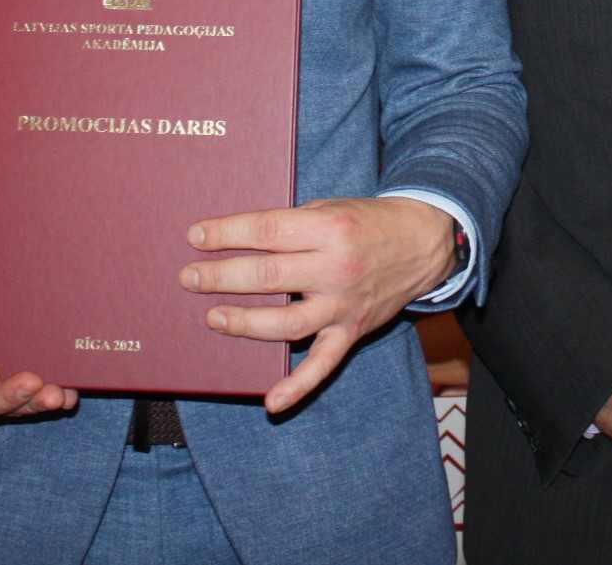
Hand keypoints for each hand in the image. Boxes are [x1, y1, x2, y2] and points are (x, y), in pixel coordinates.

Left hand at [181, 196, 456, 412]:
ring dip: (244, 323)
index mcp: (328, 229)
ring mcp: (343, 304)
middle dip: (222, 277)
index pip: (267, 232)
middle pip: (268, 277)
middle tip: (190, 278)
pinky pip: (322, 365)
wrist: (421, 242)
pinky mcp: (352, 331)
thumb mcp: (330, 208)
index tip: (196, 237)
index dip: (227, 234)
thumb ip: (291, 226)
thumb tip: (239, 241)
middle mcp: (335, 268)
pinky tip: (271, 402)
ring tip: (213, 317)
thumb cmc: (366, 221)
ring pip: (285, 324)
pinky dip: (297, 386)